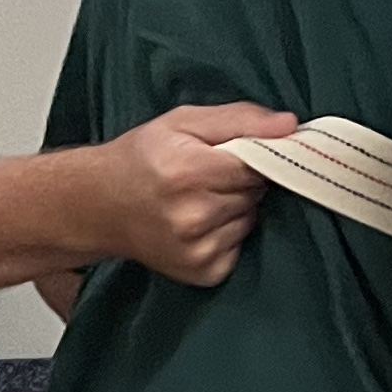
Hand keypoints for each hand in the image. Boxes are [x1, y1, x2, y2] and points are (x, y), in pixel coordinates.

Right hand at [97, 104, 292, 287]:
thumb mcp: (182, 122)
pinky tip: (201, 223)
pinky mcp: (204, 272)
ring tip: (202, 198)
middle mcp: (194, 215)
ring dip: (238, 208)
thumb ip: (239, 119)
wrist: (100, 206)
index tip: (246, 151)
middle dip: (243, 181)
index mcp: (188, 172)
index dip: (255, 156)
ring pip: (250, 220)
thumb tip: (290, 126)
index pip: (257, 165)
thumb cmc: (142, 158)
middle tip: (211, 173)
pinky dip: (229, 234)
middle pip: (254, 194)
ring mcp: (199, 249)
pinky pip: (240, 247)